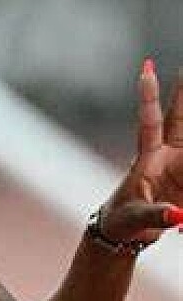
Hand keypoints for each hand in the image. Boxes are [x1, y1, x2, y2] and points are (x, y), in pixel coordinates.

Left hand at [100, 61, 182, 243]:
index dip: (149, 97)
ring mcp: (179, 165)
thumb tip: (178, 215)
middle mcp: (165, 156)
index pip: (149, 122)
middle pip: (179, 119)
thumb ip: (155, 215)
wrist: (125, 231)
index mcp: (146, 160)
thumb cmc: (122, 220)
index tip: (146, 69)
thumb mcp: (134, 218)